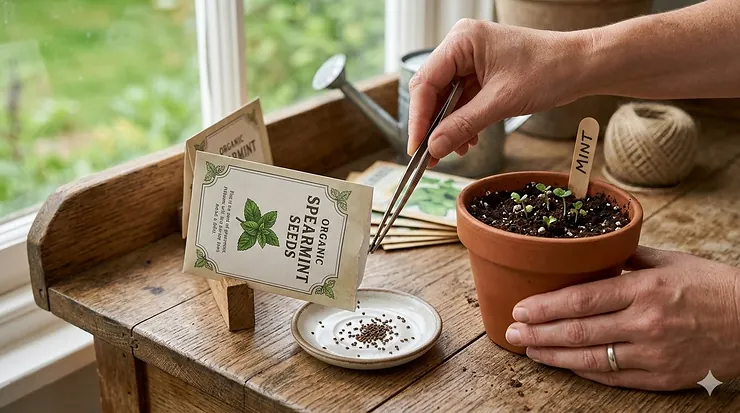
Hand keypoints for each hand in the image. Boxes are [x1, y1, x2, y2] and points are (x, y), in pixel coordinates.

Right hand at [407, 19, 584, 165]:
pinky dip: (462, 122)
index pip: (426, 82)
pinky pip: (462, 101)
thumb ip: (463, 125)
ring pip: (446, 99)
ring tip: (452, 152)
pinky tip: (467, 141)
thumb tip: (434, 148)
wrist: (582, 66)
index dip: (418, 118)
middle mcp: (461, 47)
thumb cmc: (548, 71)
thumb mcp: (501, 103)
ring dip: (448, 127)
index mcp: (462, 41)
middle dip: (432, 125)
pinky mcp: (481, 74)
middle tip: (429, 156)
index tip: (417, 147)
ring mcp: (471, 60)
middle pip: (432, 91)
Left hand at [504, 246, 739, 390]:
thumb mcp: (670, 262)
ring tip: (529, 350)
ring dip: (553, 356)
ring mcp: (653, 354)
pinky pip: (614, 377)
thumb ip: (627, 259)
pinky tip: (564, 365)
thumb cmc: (711, 286)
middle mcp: (646, 323)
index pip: (582, 299)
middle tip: (512, 333)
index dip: (545, 307)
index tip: (520, 309)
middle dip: (538, 333)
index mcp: (645, 289)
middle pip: (578, 331)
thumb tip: (591, 253)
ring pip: (591, 359)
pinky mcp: (662, 378)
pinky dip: (584, 372)